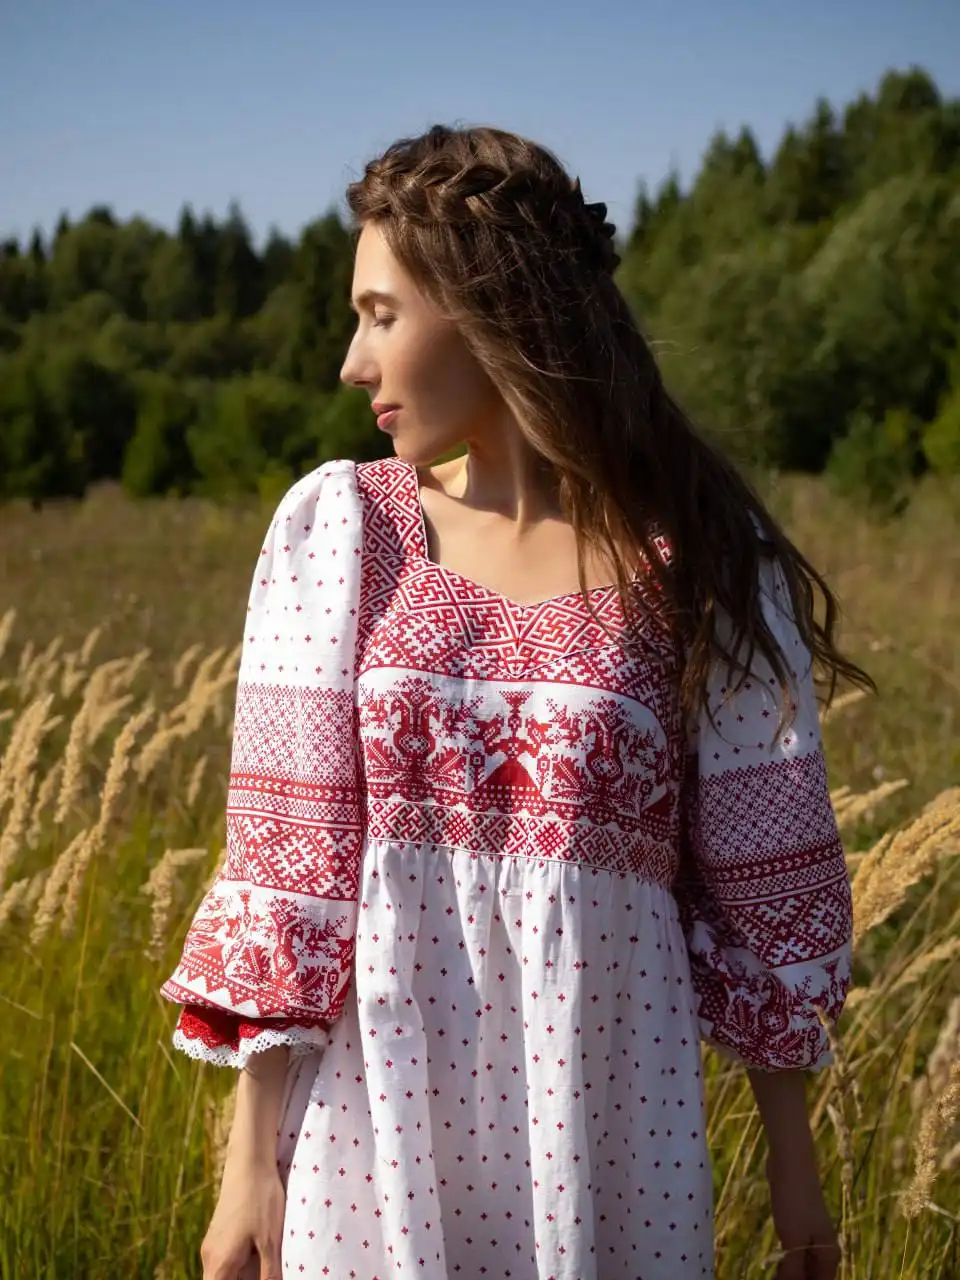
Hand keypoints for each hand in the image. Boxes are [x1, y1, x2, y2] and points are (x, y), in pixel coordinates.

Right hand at [199, 1155, 285, 1279]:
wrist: (249, 1162)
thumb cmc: (261, 1199)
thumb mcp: (271, 1242)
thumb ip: (270, 1275)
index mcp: (218, 1265)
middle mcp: (210, 1258)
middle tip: (269, 1274)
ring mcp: (214, 1246)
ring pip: (226, 1276)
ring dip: (247, 1277)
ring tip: (268, 1269)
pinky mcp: (221, 1236)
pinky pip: (229, 1263)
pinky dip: (244, 1269)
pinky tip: (264, 1259)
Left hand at [767, 1151, 840, 1279]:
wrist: (791, 1162)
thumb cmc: (794, 1201)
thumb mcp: (792, 1240)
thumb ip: (793, 1271)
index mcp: (830, 1256)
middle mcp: (825, 1250)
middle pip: (812, 1279)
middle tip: (773, 1279)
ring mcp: (813, 1238)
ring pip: (803, 1268)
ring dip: (789, 1276)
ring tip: (772, 1277)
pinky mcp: (800, 1227)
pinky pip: (796, 1255)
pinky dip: (787, 1264)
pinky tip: (775, 1268)